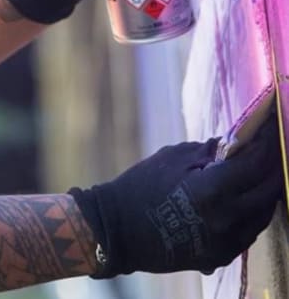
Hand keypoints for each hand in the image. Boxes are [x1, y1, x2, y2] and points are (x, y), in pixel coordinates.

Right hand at [69, 113, 282, 277]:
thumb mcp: (171, 158)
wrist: (115, 231)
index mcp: (213, 190)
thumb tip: (236, 141)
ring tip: (260, 174)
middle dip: (272, 166)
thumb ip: (208, 150)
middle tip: (269, 150)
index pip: (256, 163)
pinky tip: (244, 201)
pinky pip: (249, 232)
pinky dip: (252, 213)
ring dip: (266, 191)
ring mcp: (227, 242)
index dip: (267, 144)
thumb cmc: (138, 187)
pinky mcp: (221, 256)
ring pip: (264, 214)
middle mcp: (227, 219)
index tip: (270, 130)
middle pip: (269, 189)